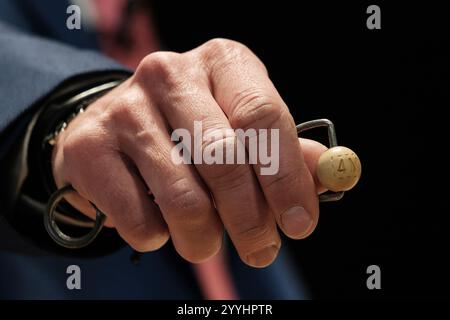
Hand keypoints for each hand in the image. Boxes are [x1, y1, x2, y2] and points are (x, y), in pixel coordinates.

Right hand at [52, 39, 326, 267]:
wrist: (115, 131)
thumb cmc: (191, 131)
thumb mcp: (243, 128)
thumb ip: (287, 151)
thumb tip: (332, 176)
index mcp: (221, 62)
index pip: (262, 118)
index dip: (286, 178)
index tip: (300, 224)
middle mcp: (170, 74)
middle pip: (224, 159)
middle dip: (251, 221)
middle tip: (260, 251)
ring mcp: (124, 108)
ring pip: (184, 199)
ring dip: (204, 239)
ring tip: (205, 243)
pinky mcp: (89, 147)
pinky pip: (139, 218)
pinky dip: (158, 237)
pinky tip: (159, 224)